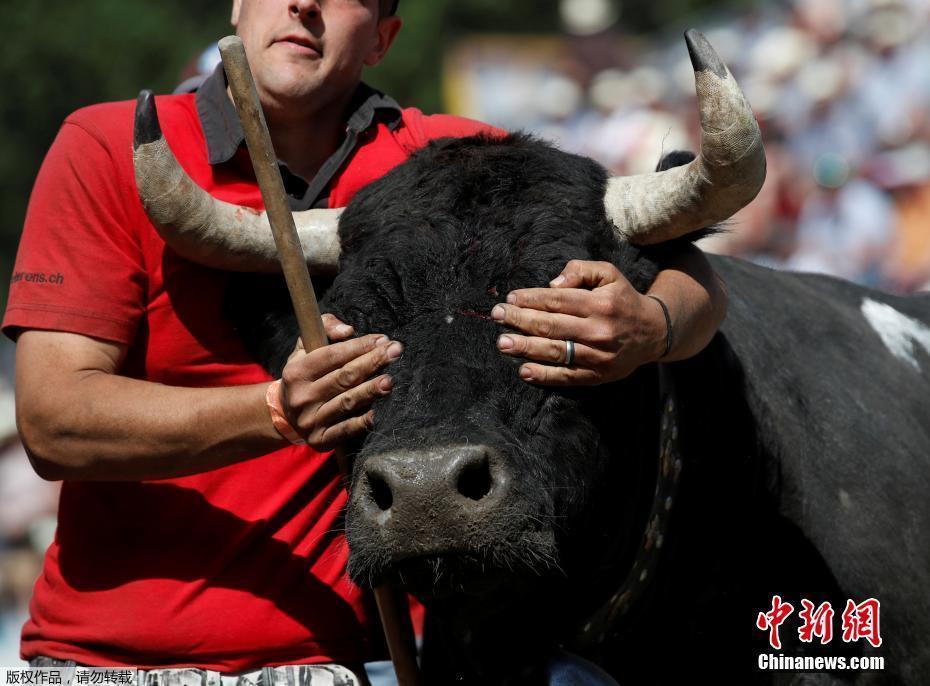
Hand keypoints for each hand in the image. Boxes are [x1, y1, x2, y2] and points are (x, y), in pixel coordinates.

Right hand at [278, 314, 402, 449]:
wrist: (285, 414)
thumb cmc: (305, 375)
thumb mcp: (304, 348)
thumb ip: (325, 329)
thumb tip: (348, 331)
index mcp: (296, 372)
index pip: (332, 355)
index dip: (359, 346)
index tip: (382, 339)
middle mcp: (302, 397)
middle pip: (343, 377)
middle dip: (372, 362)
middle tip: (396, 352)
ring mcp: (310, 420)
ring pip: (347, 402)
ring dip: (371, 390)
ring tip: (389, 380)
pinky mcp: (320, 440)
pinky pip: (345, 430)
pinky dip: (362, 421)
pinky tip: (377, 412)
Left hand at [491, 260, 665, 385]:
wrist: (653, 332)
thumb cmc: (622, 299)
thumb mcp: (609, 274)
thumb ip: (581, 269)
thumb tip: (552, 283)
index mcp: (601, 304)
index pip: (557, 301)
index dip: (531, 299)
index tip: (510, 299)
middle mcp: (599, 330)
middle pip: (551, 326)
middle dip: (520, 321)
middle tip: (497, 317)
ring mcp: (598, 356)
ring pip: (555, 351)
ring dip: (525, 348)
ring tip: (502, 343)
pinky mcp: (598, 375)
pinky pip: (567, 376)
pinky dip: (544, 375)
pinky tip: (524, 370)